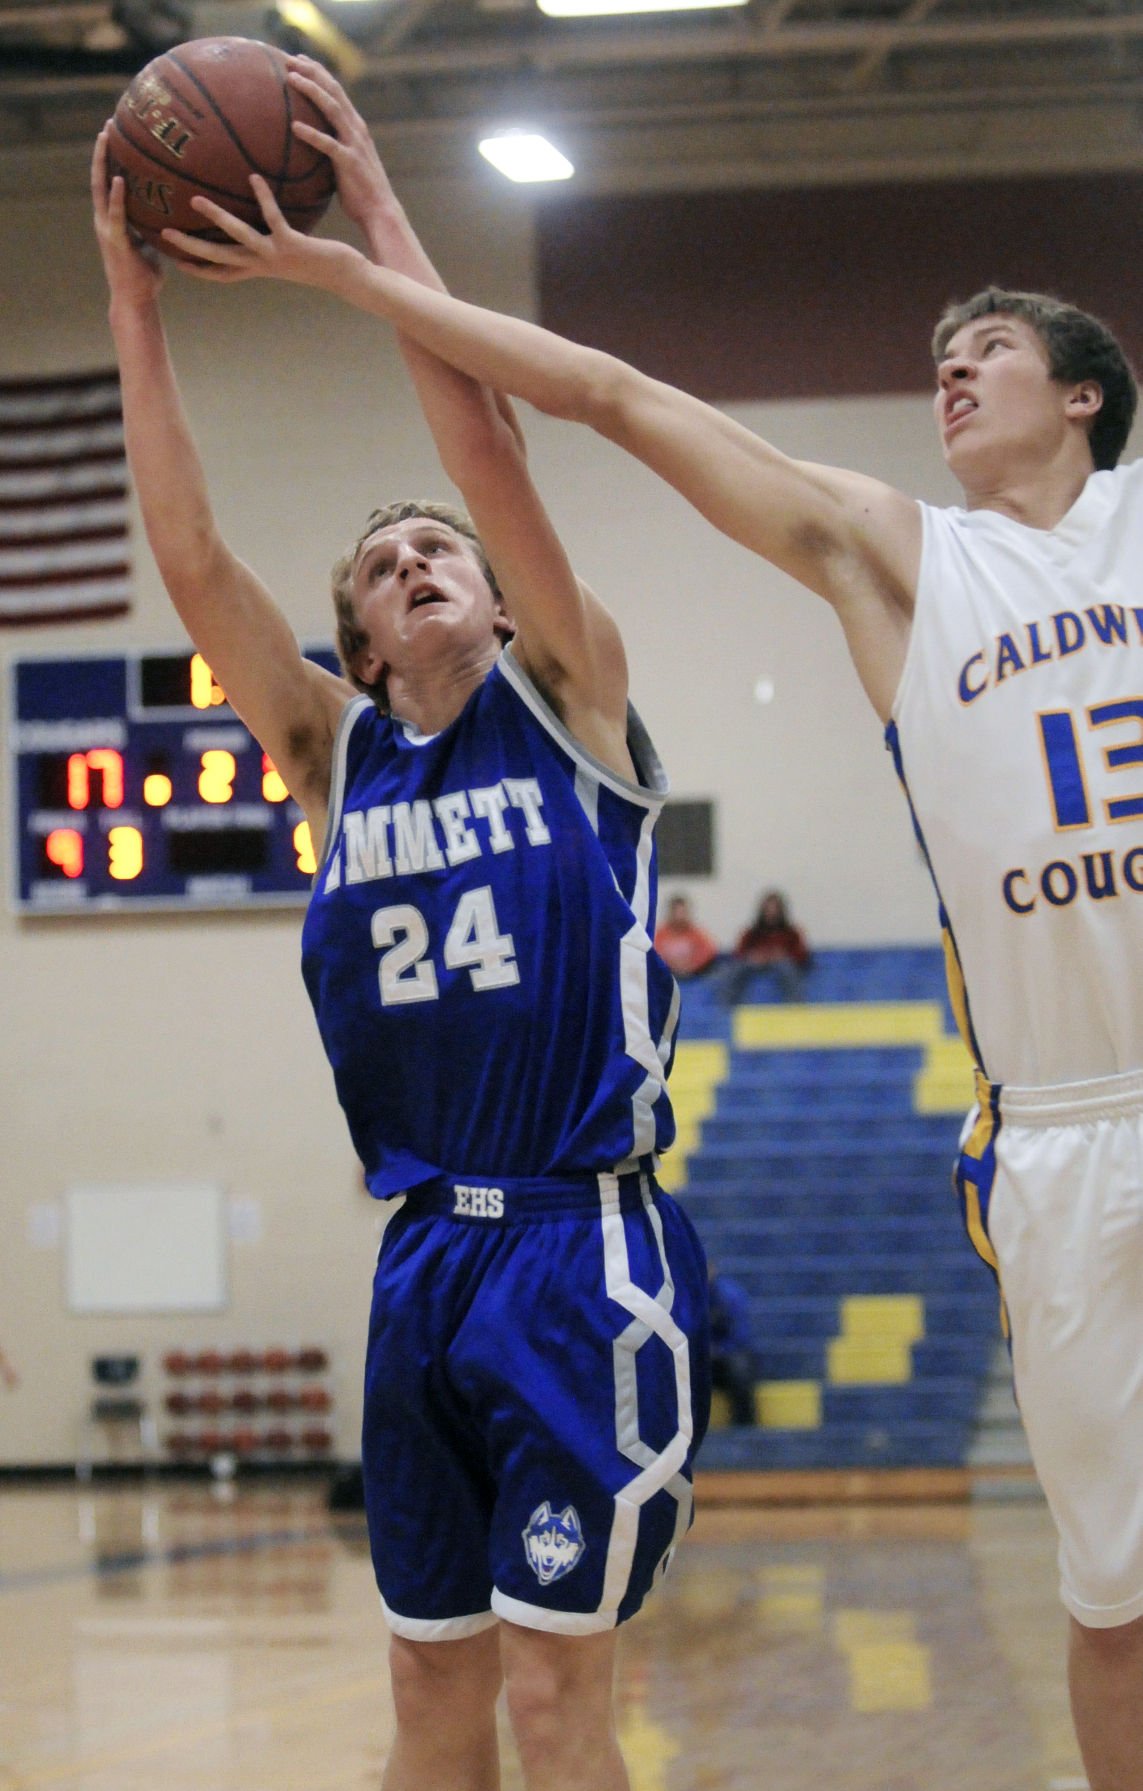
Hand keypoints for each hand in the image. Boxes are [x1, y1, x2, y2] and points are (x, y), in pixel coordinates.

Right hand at [91, 125, 163, 307]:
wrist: (136, 300)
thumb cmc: (147, 276)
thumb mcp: (154, 245)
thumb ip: (158, 226)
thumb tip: (179, 212)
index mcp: (113, 219)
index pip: (109, 182)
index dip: (111, 158)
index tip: (116, 135)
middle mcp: (105, 219)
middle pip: (99, 177)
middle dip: (103, 150)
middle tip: (108, 124)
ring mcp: (107, 228)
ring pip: (100, 188)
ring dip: (102, 162)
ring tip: (106, 138)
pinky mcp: (114, 240)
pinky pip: (116, 214)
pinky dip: (117, 195)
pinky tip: (119, 177)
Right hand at [161, 175, 356, 289]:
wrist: (350, 278)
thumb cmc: (322, 262)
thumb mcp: (292, 250)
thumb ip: (274, 237)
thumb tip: (262, 218)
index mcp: (260, 269)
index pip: (221, 272)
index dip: (197, 267)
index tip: (172, 257)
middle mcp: (263, 266)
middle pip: (219, 259)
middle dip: (191, 248)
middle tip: (164, 231)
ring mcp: (277, 257)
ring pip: (239, 239)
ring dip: (217, 221)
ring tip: (195, 200)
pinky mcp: (294, 246)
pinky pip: (273, 219)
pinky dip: (263, 199)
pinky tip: (253, 177)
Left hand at [286, 54, 391, 235]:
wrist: (380, 212)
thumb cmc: (359, 192)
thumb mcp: (345, 162)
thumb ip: (332, 147)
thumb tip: (309, 146)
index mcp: (355, 126)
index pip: (336, 90)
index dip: (318, 72)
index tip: (299, 60)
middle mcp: (356, 128)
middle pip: (333, 90)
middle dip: (312, 71)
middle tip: (289, 59)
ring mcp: (354, 144)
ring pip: (331, 108)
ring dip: (311, 90)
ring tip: (291, 79)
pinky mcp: (349, 162)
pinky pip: (328, 144)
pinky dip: (312, 134)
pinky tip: (295, 127)